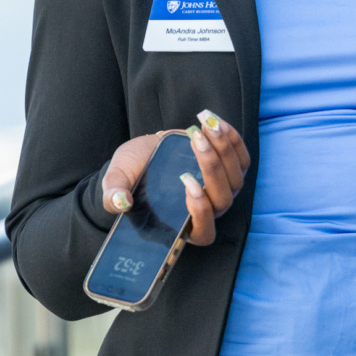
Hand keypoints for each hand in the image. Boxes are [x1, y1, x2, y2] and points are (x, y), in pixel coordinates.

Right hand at [99, 109, 250, 245]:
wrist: (146, 153)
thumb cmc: (133, 172)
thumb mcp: (117, 180)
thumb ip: (114, 194)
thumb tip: (119, 202)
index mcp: (183, 224)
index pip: (203, 232)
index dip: (201, 212)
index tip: (187, 184)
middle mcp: (209, 211)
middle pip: (223, 199)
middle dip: (211, 168)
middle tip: (195, 140)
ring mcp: (224, 190)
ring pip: (235, 177)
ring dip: (224, 149)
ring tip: (205, 126)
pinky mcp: (232, 170)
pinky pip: (242, 158)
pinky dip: (232, 139)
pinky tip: (216, 123)